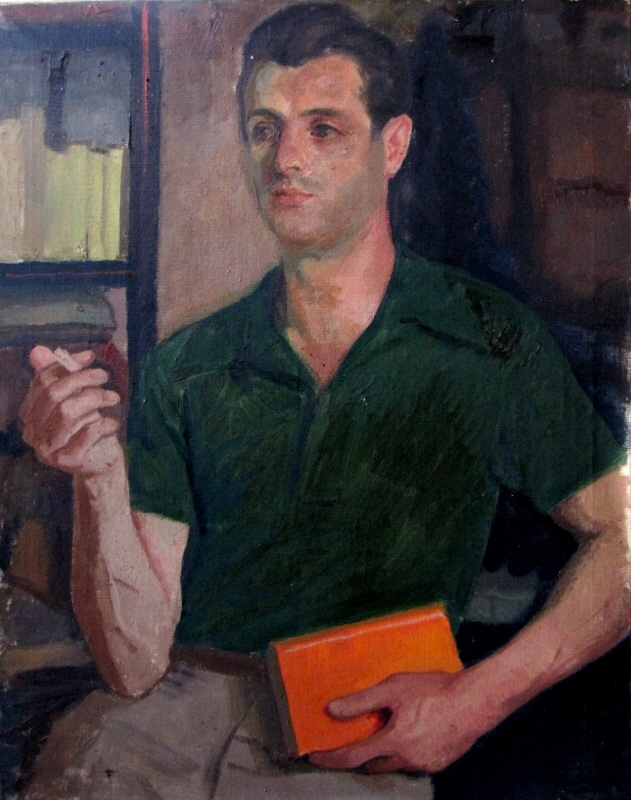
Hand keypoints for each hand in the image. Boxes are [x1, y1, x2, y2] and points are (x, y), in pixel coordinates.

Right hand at [20, 345, 121, 475]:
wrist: (99, 461)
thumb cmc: (87, 426)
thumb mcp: (75, 397)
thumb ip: (60, 375)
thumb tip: (38, 350)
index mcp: (30, 413)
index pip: (42, 381)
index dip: (67, 365)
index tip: (91, 357)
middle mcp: (32, 432)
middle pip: (54, 395)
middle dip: (82, 379)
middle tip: (104, 376)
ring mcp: (48, 449)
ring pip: (68, 411)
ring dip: (95, 398)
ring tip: (113, 397)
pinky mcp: (68, 460)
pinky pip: (88, 432)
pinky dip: (104, 423)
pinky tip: (113, 423)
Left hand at [309, 671, 486, 774]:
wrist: (476, 701)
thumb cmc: (436, 691)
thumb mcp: (393, 688)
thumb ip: (361, 701)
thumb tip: (332, 710)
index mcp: (394, 742)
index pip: (352, 756)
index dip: (331, 758)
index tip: (315, 757)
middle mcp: (407, 759)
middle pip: (374, 764)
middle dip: (361, 756)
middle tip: (354, 740)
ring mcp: (425, 764)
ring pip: (395, 764)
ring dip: (386, 753)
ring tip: (386, 731)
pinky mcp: (440, 763)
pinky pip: (415, 762)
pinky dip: (407, 751)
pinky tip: (412, 732)